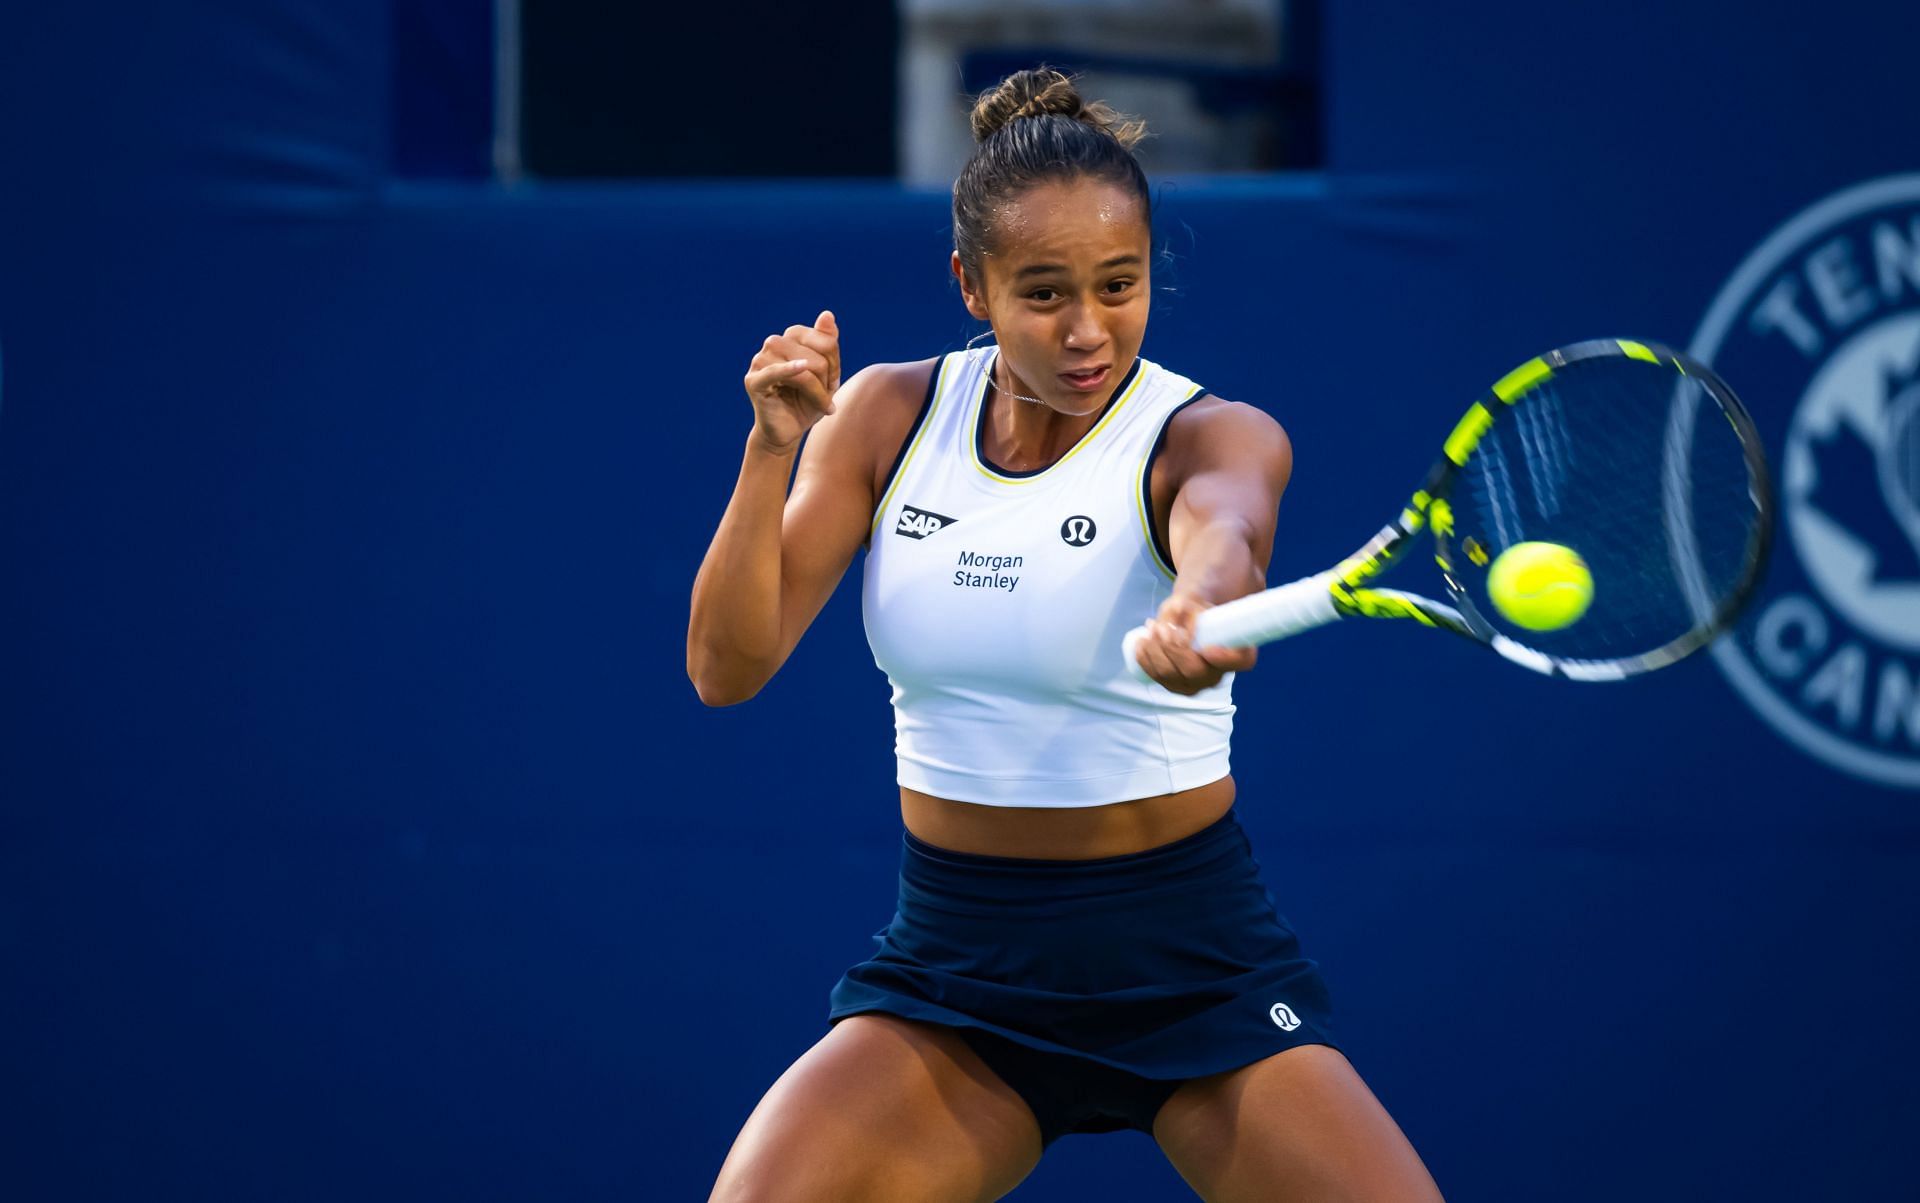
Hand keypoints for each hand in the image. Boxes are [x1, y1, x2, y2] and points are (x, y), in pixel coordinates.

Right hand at [743, 310, 841, 451]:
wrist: (788, 431)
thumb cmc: (806, 402)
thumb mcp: (825, 374)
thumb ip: (827, 343)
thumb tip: (827, 314)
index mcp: (790, 338)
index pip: (824, 340)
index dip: (834, 363)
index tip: (832, 383)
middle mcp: (773, 344)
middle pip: (814, 354)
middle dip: (826, 379)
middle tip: (826, 400)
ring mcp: (760, 361)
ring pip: (801, 366)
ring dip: (815, 388)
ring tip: (819, 404)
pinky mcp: (753, 381)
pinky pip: (773, 372)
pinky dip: (789, 370)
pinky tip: (801, 368)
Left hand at [1130, 593, 1256, 694]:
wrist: (1185, 623)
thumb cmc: (1194, 612)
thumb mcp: (1191, 603)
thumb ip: (1183, 609)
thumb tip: (1174, 619)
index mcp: (1235, 653)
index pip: (1241, 661)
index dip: (1225, 658)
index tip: (1208, 648)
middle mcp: (1217, 674)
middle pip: (1194, 671)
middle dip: (1173, 649)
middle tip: (1163, 627)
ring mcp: (1194, 684)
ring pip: (1170, 675)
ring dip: (1155, 650)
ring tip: (1151, 627)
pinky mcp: (1174, 686)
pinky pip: (1156, 677)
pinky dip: (1145, 659)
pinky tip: (1141, 642)